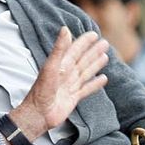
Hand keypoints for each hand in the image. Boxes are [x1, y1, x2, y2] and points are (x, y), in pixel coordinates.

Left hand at [6, 26, 109, 140]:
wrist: (38, 114)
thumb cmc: (41, 91)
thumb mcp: (50, 67)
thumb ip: (59, 49)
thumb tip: (65, 29)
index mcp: (60, 65)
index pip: (75, 50)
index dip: (84, 42)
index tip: (94, 34)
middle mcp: (66, 74)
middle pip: (83, 60)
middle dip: (93, 51)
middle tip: (105, 43)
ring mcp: (70, 86)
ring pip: (86, 72)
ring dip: (95, 64)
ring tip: (105, 56)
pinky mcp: (74, 98)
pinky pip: (87, 89)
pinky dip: (95, 84)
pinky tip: (103, 79)